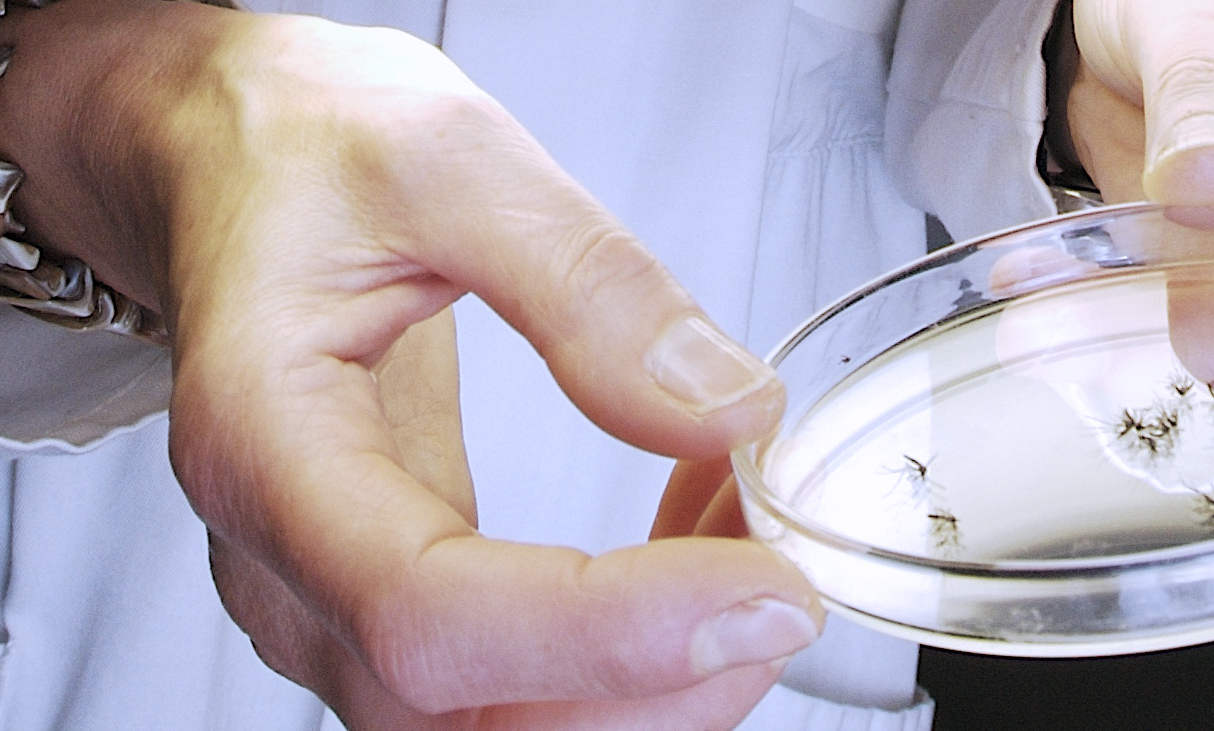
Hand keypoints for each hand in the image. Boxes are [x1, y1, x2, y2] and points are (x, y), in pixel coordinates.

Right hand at [0, 2, 814, 726]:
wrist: (226, 161)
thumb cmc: (302, 154)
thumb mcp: (451, 159)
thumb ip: (590, 286)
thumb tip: (723, 408)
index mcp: (265, 446)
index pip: (427, 616)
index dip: (608, 634)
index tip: (762, 587)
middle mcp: (285, 561)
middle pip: (465, 718)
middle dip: (656, 685)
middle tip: (783, 579)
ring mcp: (331, 599)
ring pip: (498, 724)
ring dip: (656, 676)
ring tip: (748, 533)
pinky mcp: (394, 600)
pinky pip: (516, 680)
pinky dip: (633, 646)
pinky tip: (700, 536)